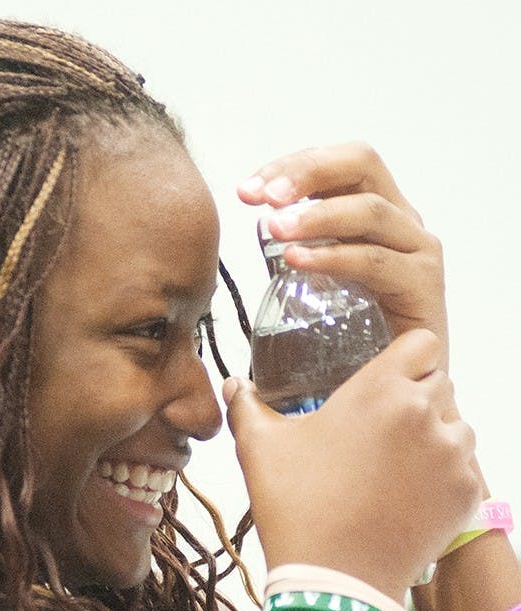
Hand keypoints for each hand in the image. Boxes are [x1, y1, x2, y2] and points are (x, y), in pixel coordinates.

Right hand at [223, 329, 478, 601]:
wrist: (335, 582)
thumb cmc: (295, 508)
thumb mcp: (260, 451)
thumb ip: (247, 407)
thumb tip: (233, 385)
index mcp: (380, 390)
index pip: (422, 343)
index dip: (406, 359)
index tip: (386, 381)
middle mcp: (425, 413)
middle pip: (439, 383)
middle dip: (416, 400)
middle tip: (381, 433)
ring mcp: (452, 455)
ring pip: (456, 426)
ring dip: (434, 438)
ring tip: (397, 468)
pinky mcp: (465, 493)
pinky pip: (463, 469)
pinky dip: (443, 479)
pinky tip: (408, 498)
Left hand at [237, 142, 448, 369]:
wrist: (400, 387)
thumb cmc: (358, 338)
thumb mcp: (321, 281)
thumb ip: (299, 250)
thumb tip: (255, 227)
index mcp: (376, 211)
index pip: (336, 165)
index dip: (290, 166)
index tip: (246, 190)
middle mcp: (402, 221)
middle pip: (361, 163)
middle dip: (306, 172)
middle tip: (262, 197)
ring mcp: (418, 250)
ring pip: (369, 209)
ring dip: (316, 216)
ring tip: (273, 230)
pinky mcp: (424, 285)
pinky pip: (376, 260)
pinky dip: (334, 256)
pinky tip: (297, 262)